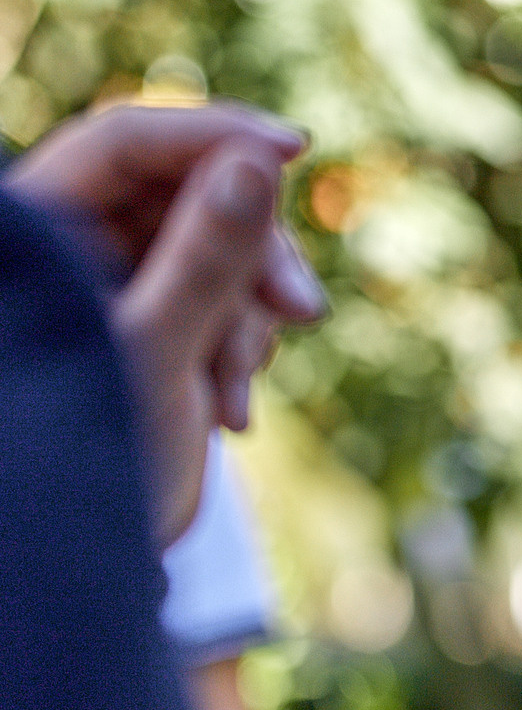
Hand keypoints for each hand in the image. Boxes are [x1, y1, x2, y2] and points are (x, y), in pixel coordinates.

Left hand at [6, 102, 323, 545]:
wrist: (75, 575)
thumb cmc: (80, 466)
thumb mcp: (153, 354)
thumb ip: (206, 253)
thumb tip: (260, 159)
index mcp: (31, 238)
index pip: (126, 141)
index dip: (212, 134)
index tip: (295, 149)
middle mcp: (61, 251)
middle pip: (183, 192)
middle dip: (250, 252)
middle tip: (302, 310)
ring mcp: (104, 288)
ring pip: (212, 244)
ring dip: (248, 311)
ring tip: (240, 388)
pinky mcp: (144, 324)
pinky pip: (215, 295)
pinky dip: (237, 342)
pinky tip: (233, 406)